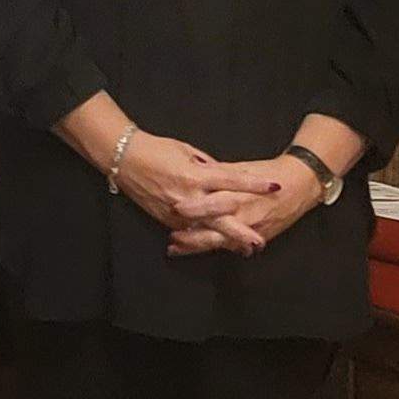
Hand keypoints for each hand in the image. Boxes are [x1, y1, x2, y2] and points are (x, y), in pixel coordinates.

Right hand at [106, 132, 292, 233]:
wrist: (125, 158)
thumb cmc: (157, 149)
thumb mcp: (188, 152)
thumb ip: (209, 167)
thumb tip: (227, 177)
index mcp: (195, 174)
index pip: (232, 179)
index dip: (254, 184)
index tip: (274, 187)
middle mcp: (188, 195)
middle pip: (221, 216)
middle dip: (241, 230)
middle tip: (261, 241)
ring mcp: (176, 211)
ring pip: (206, 229)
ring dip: (226, 240)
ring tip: (245, 249)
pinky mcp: (167, 219)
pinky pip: (189, 232)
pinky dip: (205, 238)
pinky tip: (219, 246)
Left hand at [168, 161, 323, 256]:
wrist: (302, 183)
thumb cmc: (269, 172)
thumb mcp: (241, 168)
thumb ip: (217, 172)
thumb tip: (193, 171)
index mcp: (239, 192)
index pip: (212, 202)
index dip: (194, 207)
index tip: (175, 209)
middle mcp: (244, 213)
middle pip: (214, 228)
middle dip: (192, 237)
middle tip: (171, 240)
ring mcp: (252, 228)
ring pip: (221, 242)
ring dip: (198, 246)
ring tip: (176, 249)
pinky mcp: (260, 237)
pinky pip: (234, 246)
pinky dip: (217, 248)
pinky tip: (198, 251)